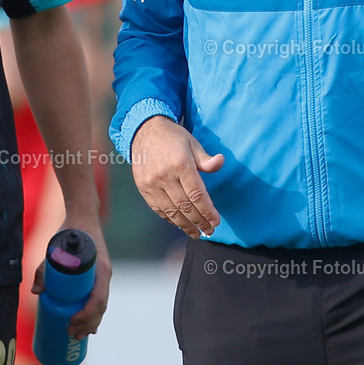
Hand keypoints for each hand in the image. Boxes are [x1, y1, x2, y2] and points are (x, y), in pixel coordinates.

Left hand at [31, 212, 111, 339]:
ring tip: (77, 336)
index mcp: (100, 270)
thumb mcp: (54, 249)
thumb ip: (43, 269)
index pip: (98, 299)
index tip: (71, 321)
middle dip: (87, 324)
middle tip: (70, 334)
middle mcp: (104, 275)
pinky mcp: (98, 278)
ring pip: (100, 306)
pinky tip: (90, 328)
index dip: (86, 314)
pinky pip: (99, 300)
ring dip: (91, 323)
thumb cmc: (69, 233)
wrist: (83, 219)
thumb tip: (34, 291)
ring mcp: (102, 277)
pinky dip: (94, 315)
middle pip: (100, 308)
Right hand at [131, 116, 223, 237]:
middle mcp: (165, 176)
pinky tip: (180, 224)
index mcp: (180, 165)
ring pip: (171, 211)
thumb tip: (220, 163)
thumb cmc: (173, 138)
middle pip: (185, 206)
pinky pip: (158, 209)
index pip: (197, 195)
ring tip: (196, 233)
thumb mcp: (193, 143)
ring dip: (185, 225)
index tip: (216, 221)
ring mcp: (152, 184)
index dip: (207, 211)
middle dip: (199, 221)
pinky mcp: (143, 188)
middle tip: (210, 230)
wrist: (145, 131)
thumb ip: (206, 159)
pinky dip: (170, 219)